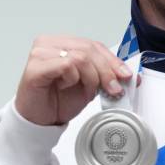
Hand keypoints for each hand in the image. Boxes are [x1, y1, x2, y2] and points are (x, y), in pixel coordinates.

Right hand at [13, 36, 132, 126]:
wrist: (39, 121)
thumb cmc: (58, 101)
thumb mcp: (89, 86)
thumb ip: (105, 75)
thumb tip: (130, 74)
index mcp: (63, 43)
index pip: (93, 45)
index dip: (113, 60)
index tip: (126, 76)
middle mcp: (50, 43)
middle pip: (89, 49)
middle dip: (106, 71)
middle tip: (113, 89)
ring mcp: (40, 53)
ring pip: (80, 57)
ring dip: (90, 78)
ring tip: (86, 91)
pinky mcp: (35, 66)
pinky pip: (65, 65)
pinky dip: (72, 78)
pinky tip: (66, 86)